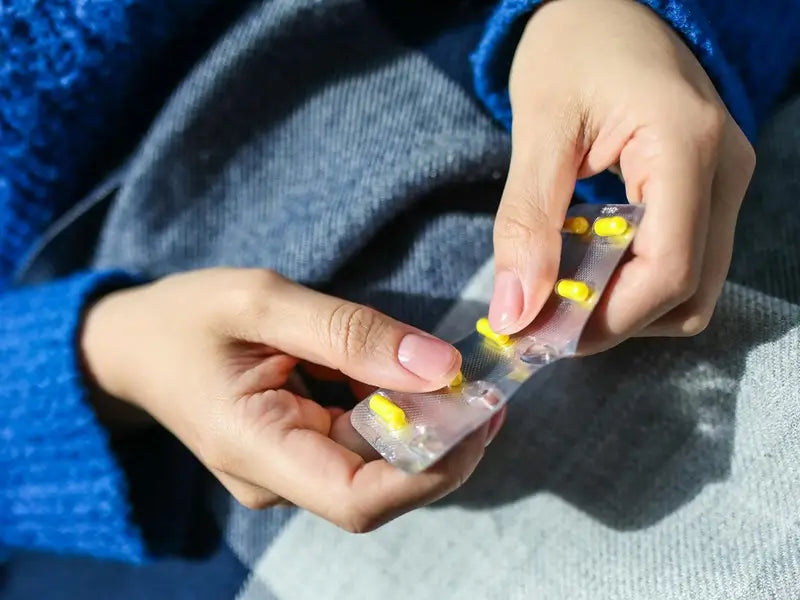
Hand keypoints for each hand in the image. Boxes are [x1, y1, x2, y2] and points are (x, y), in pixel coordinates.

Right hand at [81, 268, 504, 531]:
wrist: (135, 346)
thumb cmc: (186, 318)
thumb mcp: (261, 301)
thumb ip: (349, 332)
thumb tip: (441, 367)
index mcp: (255, 449)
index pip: (359, 500)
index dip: (433, 469)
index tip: (478, 414)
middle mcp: (277, 480)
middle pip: (382, 486)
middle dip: (442, 440)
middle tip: (482, 382)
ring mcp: (288, 472)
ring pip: (379, 466)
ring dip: (424, 422)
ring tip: (449, 371)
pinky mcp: (299, 453)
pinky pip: (362, 444)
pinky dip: (396, 410)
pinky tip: (403, 372)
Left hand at [489, 0, 755, 351]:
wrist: (607, 5)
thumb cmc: (572, 47)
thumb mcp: (538, 129)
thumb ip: (525, 224)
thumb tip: (514, 313)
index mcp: (686, 146)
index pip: (669, 271)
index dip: (605, 320)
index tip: (541, 334)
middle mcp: (724, 172)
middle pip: (687, 293)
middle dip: (612, 321)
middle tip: (542, 320)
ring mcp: (724, 183)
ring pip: (691, 289)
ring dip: (624, 307)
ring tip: (560, 288)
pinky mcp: (708, 191)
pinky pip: (683, 262)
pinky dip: (632, 282)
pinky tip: (585, 264)